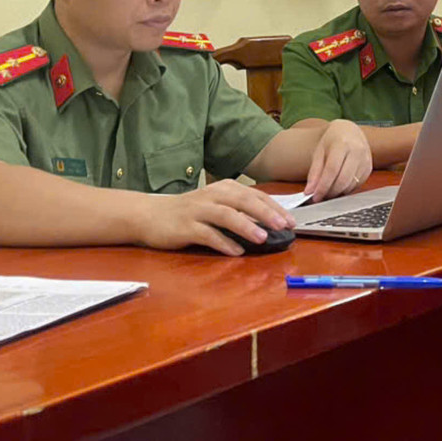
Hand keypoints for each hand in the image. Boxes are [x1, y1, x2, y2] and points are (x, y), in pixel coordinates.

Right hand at [138, 178, 296, 255]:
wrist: (150, 215)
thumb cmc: (189, 212)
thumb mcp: (216, 205)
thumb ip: (239, 210)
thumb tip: (270, 223)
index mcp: (224, 188)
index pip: (255, 195)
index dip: (274, 207)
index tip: (291, 221)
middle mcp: (213, 195)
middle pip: (244, 201)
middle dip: (266, 213)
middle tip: (284, 226)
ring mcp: (198, 210)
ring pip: (226, 215)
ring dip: (246, 226)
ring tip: (263, 238)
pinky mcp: (185, 227)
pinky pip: (207, 234)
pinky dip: (223, 243)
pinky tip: (237, 252)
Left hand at [304, 119, 372, 201]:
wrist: (349, 131)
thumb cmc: (332, 141)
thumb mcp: (319, 151)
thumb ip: (314, 172)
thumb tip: (309, 191)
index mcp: (342, 143)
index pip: (332, 169)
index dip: (323, 185)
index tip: (314, 196)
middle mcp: (357, 150)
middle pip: (343, 179)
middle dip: (330, 192)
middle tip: (320, 196)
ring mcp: (365, 159)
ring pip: (351, 184)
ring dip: (337, 192)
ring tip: (327, 190)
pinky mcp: (369, 167)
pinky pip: (357, 185)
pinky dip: (346, 189)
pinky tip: (338, 186)